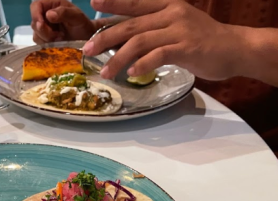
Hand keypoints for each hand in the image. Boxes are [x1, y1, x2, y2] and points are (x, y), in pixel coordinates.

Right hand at [30, 0, 95, 43]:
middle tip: (58, 35)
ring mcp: (44, 28)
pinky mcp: (45, 39)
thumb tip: (48, 14)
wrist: (86, 39)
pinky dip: (47, 45)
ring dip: (47, 39)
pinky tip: (58, 43)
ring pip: (36, 34)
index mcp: (52, 4)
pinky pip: (39, 43)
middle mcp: (45, 15)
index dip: (35, 15)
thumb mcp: (77, 17)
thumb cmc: (82, 25)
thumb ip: (64, 13)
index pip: (36, 6)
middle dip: (44, 31)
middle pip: (34, 22)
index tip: (41, 25)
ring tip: (60, 38)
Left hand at [84, 0, 239, 80]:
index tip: (94, 3)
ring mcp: (179, 29)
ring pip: (140, 41)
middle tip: (87, 49)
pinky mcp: (185, 47)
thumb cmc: (200, 40)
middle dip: (105, 37)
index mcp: (167, 5)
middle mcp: (171, 13)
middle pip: (130, 25)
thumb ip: (150, 32)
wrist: (234, 48)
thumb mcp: (173, 28)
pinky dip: (142, 64)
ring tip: (105, 73)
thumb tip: (122, 42)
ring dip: (118, 58)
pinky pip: (158, 55)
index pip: (135, 2)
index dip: (114, 1)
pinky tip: (131, 73)